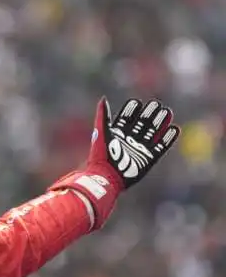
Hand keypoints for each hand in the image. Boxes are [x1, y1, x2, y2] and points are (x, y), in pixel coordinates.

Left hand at [51, 98, 179, 229]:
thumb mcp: (102, 132)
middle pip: (141, 124)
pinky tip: (174, 129)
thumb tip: (103, 99)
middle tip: (157, 104)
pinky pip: (161, 147)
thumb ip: (103, 116)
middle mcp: (129, 140)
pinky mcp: (148, 159)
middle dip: (149, 114)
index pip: (126, 118)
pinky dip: (168, 138)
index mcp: (116, 133)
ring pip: (152, 133)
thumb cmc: (102, 155)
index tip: (137, 102)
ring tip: (168, 112)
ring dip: (160, 123)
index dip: (132, 110)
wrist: (107, 177)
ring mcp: (140, 149)